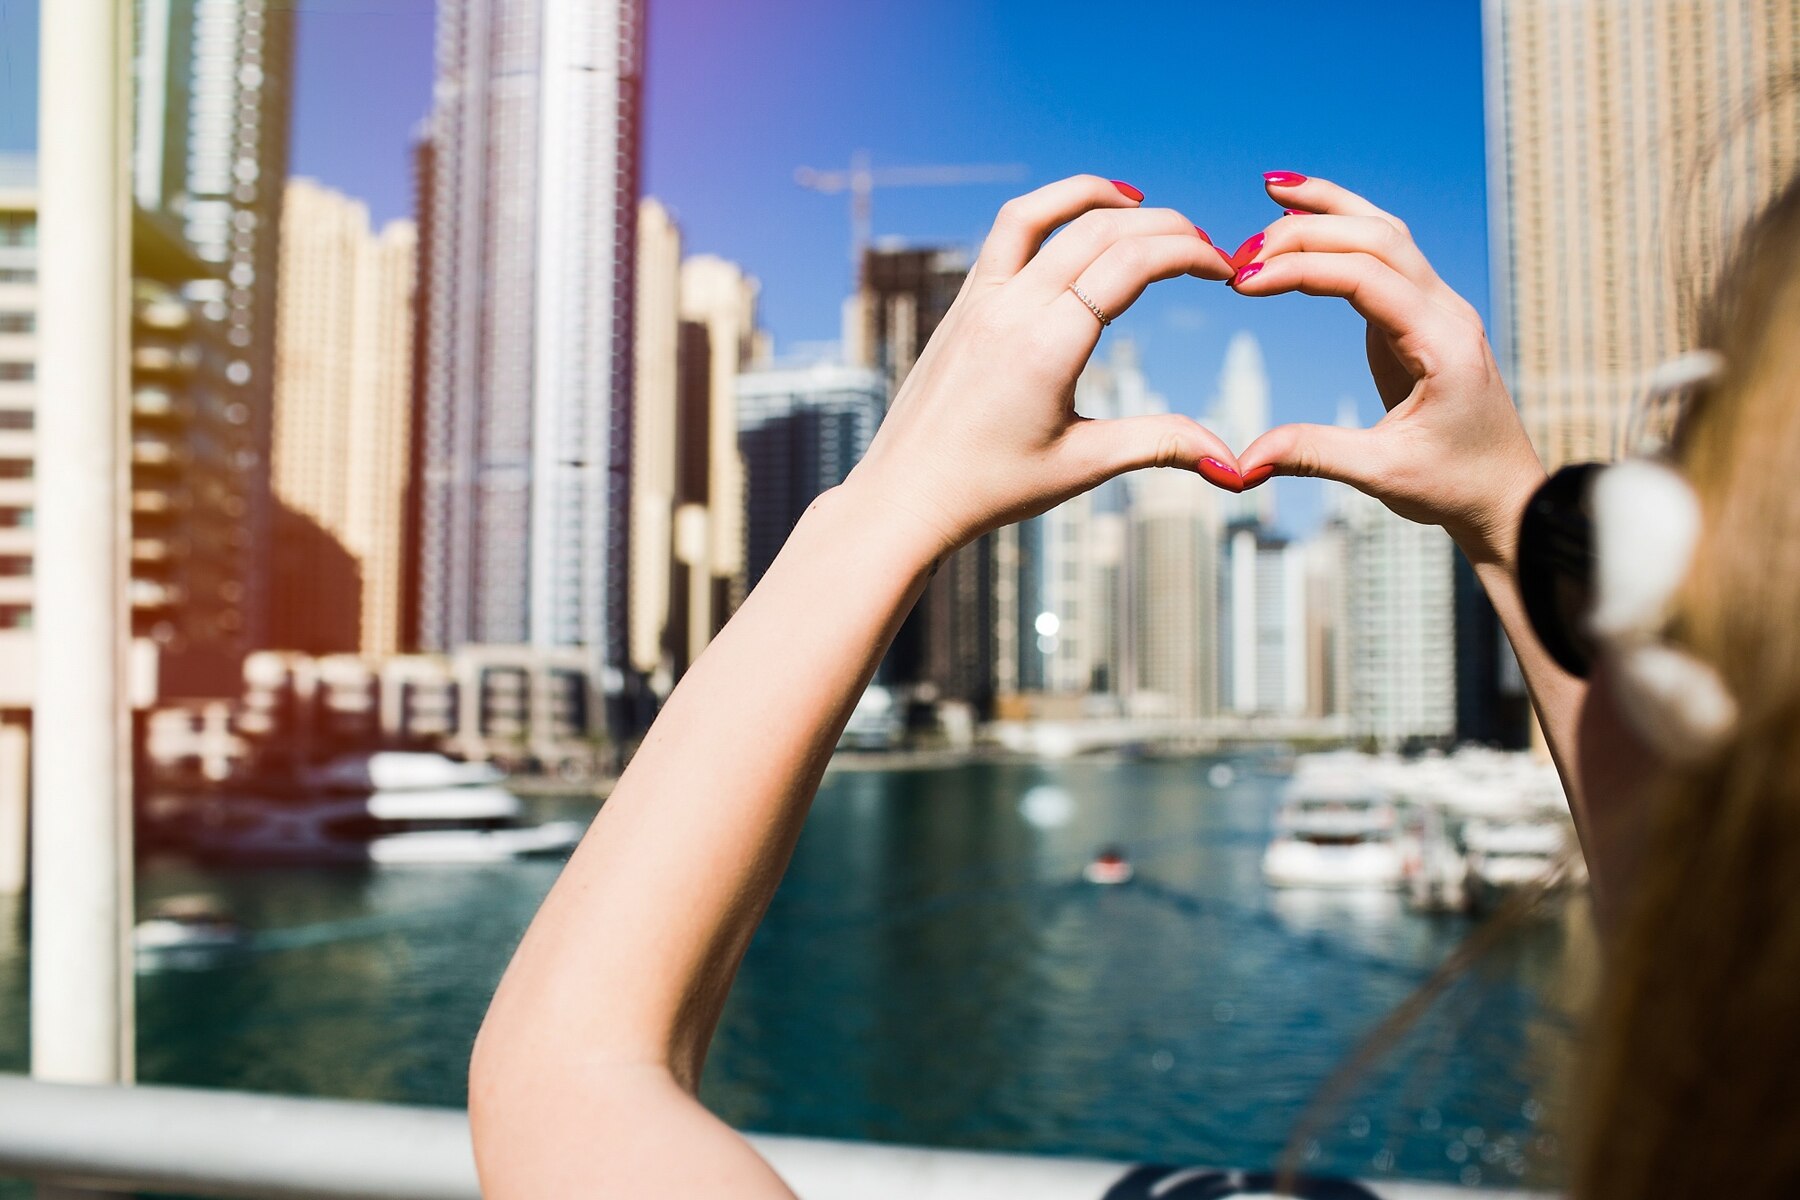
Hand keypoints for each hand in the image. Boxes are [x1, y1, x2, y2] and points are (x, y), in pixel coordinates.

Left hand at [844, 175, 1239, 562]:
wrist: (904, 496)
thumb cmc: (990, 489)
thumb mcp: (1082, 466)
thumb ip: (1160, 444)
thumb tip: (1234, 466)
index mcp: (1046, 346)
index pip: (1131, 263)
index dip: (1189, 254)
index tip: (1224, 270)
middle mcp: (1010, 309)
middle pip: (1098, 229)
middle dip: (1163, 226)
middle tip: (1205, 247)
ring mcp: (979, 301)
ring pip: (1039, 213)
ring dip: (1095, 195)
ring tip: (1141, 203)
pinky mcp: (962, 305)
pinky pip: (1005, 234)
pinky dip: (1048, 213)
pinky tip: (1075, 229)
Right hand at [1229, 174, 1545, 563]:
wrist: (1505, 494)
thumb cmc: (1454, 484)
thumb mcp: (1382, 474)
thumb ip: (1313, 455)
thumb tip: (1242, 463)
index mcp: (1441, 341)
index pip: (1364, 276)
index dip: (1299, 270)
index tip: (1242, 285)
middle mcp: (1447, 311)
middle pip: (1375, 237)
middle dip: (1304, 232)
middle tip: (1239, 256)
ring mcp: (1438, 307)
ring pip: (1386, 231)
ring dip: (1330, 209)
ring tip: (1273, 188)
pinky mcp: (1423, 316)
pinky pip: (1385, 255)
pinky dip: (1346, 230)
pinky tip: (1308, 221)